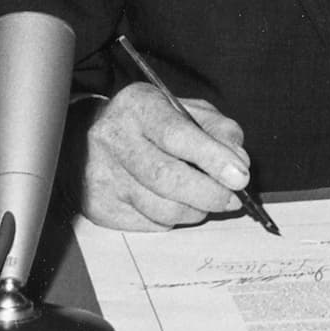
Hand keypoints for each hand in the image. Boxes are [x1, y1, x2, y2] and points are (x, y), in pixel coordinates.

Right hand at [68, 83, 251, 229]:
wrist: (89, 140)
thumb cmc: (149, 124)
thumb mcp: (186, 110)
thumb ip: (218, 130)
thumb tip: (238, 162)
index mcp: (138, 105)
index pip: (176, 134)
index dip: (212, 157)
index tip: (240, 176)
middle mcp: (113, 138)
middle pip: (167, 177)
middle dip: (209, 193)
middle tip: (232, 199)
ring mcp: (103, 175)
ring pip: (162, 209)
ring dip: (195, 210)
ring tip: (204, 200)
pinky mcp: (99, 206)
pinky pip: (150, 224)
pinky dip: (172, 219)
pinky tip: (172, 202)